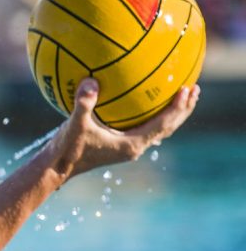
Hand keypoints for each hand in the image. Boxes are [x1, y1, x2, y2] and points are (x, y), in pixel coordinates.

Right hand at [47, 78, 199, 181]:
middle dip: (182, 110)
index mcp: (131, 145)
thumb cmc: (67, 149)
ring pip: (158, 129)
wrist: (57, 169)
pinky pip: (143, 127)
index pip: (162, 125)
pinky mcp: (119, 144)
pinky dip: (152, 114)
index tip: (186, 89)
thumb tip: (90, 82)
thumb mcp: (74, 126)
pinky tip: (147, 100)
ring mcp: (127, 147)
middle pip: (167, 128)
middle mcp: (133, 147)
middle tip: (194, 88)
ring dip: (171, 114)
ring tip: (180, 95)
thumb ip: (83, 104)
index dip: (176, 108)